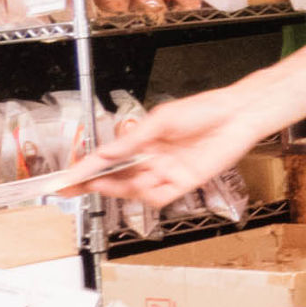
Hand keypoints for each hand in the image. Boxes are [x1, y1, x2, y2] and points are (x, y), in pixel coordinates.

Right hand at [74, 81, 278, 207]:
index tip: (68, 177)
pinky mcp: (184, 182)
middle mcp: (153, 157)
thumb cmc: (205, 109)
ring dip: (118, 188)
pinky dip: (148, 195)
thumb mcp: (162, 119)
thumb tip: (106, 151)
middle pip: (117, 176)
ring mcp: (167, 171)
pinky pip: (159, 196)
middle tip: (73, 188)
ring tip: (104, 183)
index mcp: (144, 140)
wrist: (237, 115)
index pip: (109, 157)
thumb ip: (133, 139)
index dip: (87, 168)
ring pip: (134, 188)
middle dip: (94, 183)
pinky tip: (142, 186)